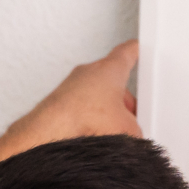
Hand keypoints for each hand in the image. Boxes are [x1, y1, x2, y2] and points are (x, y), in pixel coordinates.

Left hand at [0, 41, 142, 159]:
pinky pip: (78, 108)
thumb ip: (135, 129)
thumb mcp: (128, 130)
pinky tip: (88, 136)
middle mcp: (87, 72)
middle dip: (120, 100)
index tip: (137, 49)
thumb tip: (133, 139)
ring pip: (93, 95)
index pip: (126, 53)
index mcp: (109, 69)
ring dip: (101, 111)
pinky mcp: (57, 103)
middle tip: (128, 117)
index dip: (135, 52)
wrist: (51, 133)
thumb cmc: (85, 120)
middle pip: (110, 81)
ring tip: (105, 132)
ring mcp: (70, 86)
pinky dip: (84, 120)